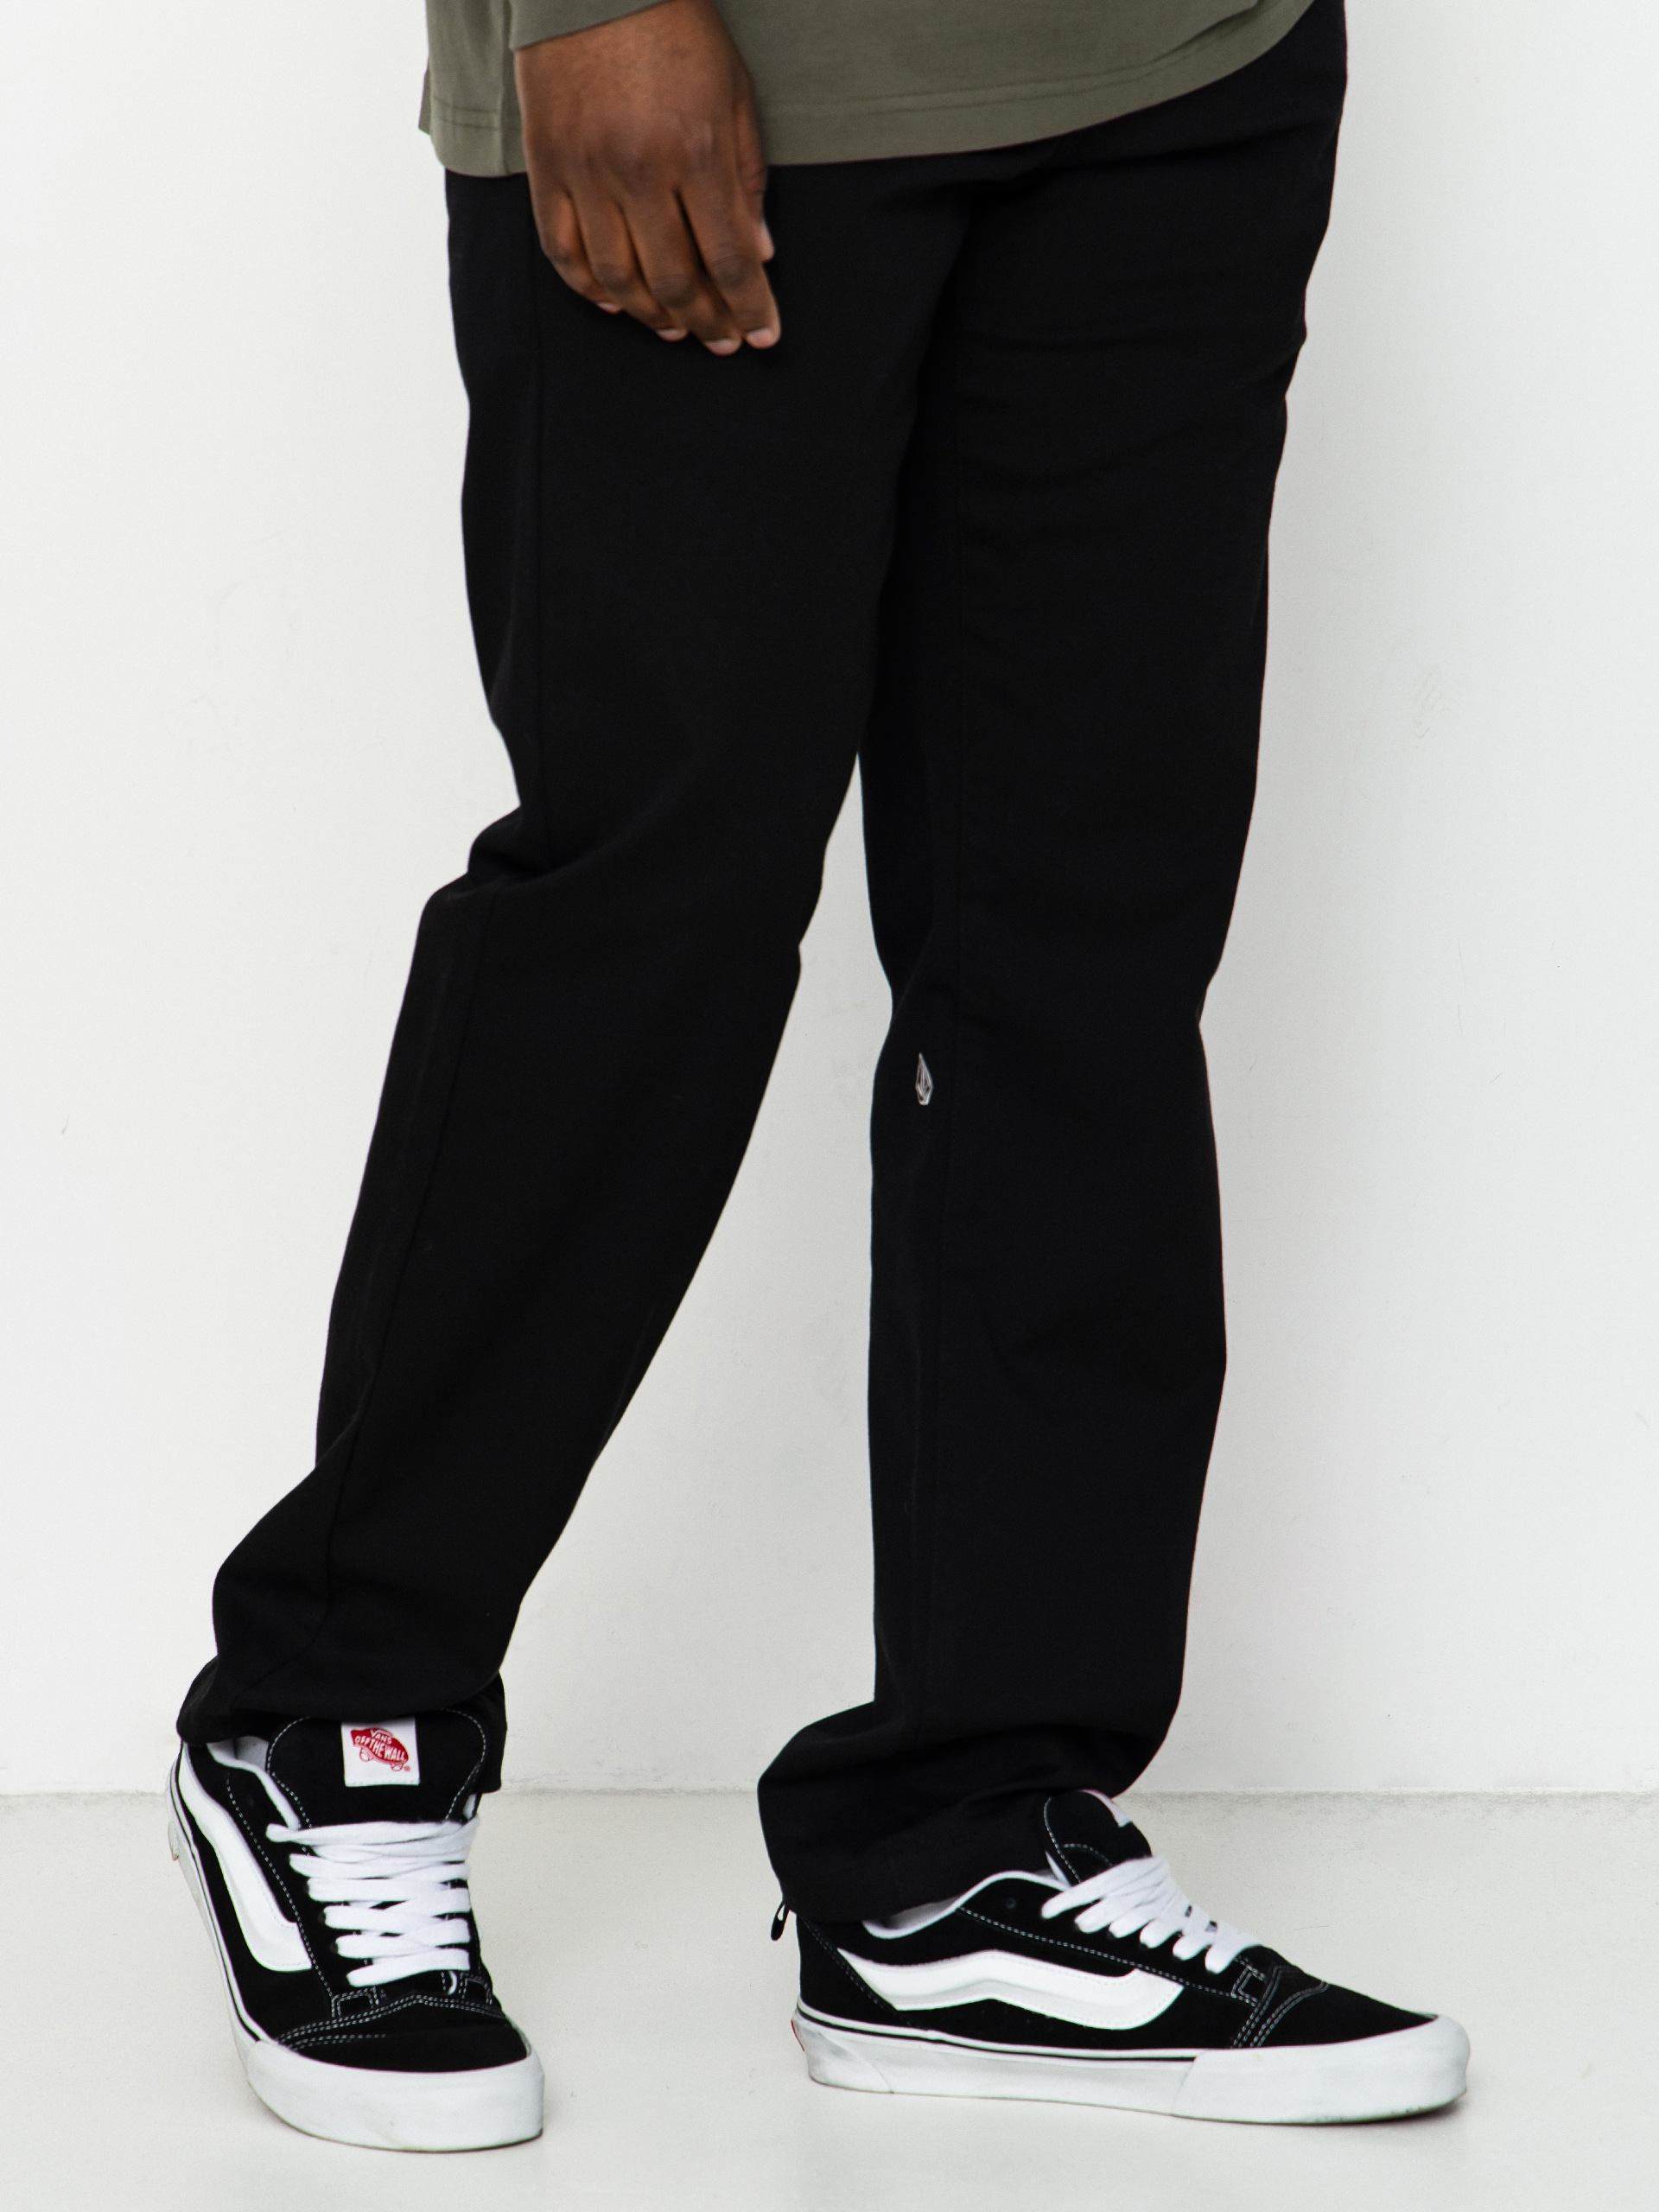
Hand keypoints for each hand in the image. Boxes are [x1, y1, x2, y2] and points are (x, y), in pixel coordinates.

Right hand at [514, 0, 778, 354]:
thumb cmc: (677, 30)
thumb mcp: (734, 95)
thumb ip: (747, 178)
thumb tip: (759, 254)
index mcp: (695, 151)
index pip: (729, 259)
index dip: (749, 307)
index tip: (762, 335)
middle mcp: (639, 170)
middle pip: (675, 281)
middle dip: (705, 322)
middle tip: (722, 340)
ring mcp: (586, 171)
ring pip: (618, 278)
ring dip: (651, 315)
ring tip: (674, 329)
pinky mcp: (546, 164)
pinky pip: (563, 249)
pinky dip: (589, 287)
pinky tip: (615, 302)